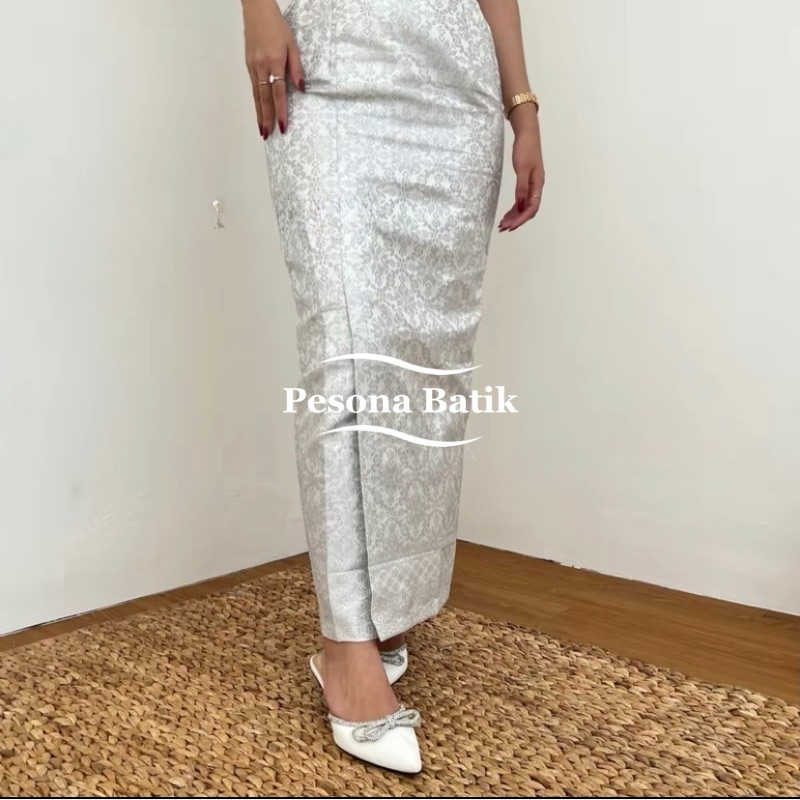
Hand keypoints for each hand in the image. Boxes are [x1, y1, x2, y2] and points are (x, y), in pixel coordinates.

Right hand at [242, 0, 304, 137]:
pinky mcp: (248, 64)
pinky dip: (255, 102)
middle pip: (264, 98)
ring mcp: (252, 66)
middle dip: (267, 119)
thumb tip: (301, 89)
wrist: (256, 10)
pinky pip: (252, 88)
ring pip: (256, 95)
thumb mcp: (293, 45)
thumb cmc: (277, 26)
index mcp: (274, 62)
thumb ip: (297, 68)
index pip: (278, 93)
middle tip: (268, 135)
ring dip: (259, 114)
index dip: (281, 111)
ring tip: (262, 130)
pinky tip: (258, 112)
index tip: (282, 126)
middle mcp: (261, 66)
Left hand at [498, 103, 544, 231]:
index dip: (521, 218)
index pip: (532, 208)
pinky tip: (507, 213)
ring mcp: (531, 185)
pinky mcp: (526, 181)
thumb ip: (521, 187)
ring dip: (514, 216)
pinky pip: (521, 199)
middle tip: (503, 228)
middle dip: (516, 220)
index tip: (510, 226)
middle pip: (528, 210)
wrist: (527, 133)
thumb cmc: (525, 148)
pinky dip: (514, 208)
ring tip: (502, 224)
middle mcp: (536, 187)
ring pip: (524, 206)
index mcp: (538, 185)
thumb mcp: (522, 168)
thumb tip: (520, 206)